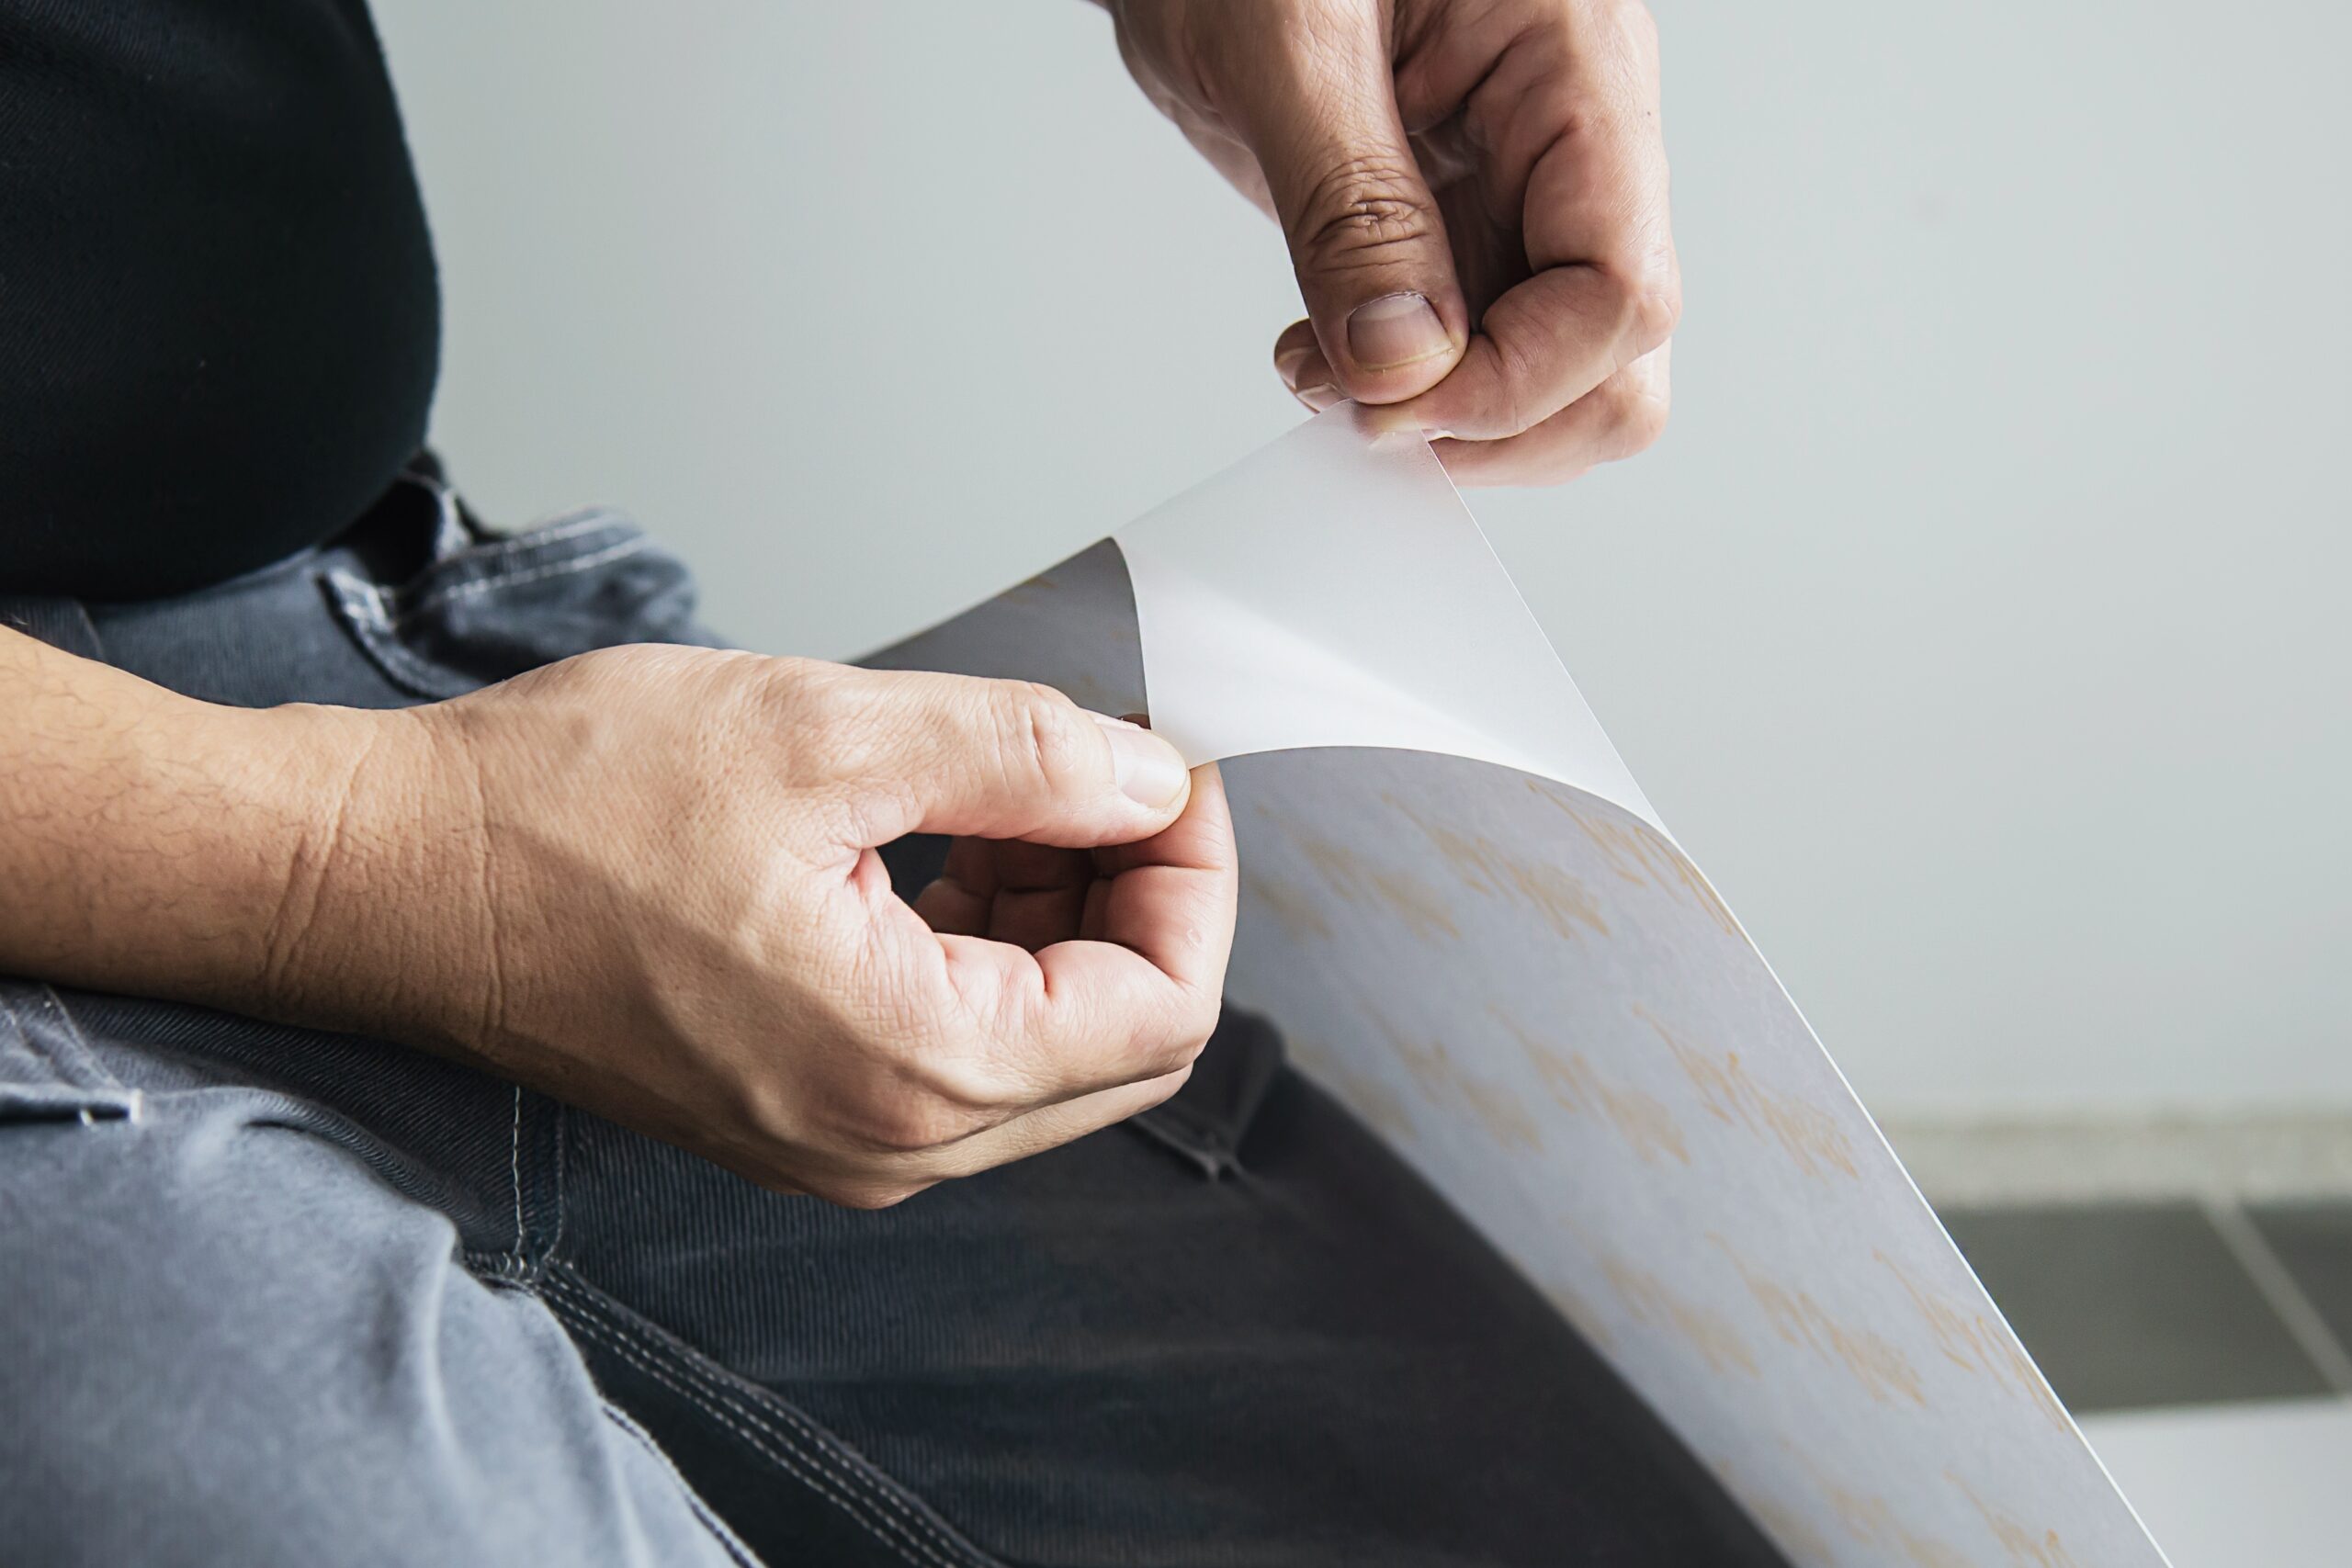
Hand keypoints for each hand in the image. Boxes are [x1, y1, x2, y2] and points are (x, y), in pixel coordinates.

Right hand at [280, 647, 1236, 1207]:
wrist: (393, 878)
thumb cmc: (562, 811)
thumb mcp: (826, 736)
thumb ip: (1025, 760)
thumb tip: (1146, 779)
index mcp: (910, 1067)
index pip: (1165, 1010)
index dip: (1194, 876)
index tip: (1166, 768)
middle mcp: (888, 1145)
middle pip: (1119, 1042)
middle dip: (1136, 896)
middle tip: (1098, 772)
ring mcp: (842, 1143)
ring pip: (1043, 1046)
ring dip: (1062, 916)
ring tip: (1003, 798)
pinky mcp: (802, 1112)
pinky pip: (956, 1049)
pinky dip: (985, 946)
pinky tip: (943, 849)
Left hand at [1105, 0, 1676, 483]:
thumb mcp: (1285, 48)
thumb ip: (1350, 207)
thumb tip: (1403, 361)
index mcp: (1575, 64)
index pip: (1621, 287)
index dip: (1514, 382)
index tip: (1392, 407)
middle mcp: (1573, 138)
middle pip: (1618, 358)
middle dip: (1495, 421)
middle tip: (1363, 409)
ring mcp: (1522, 195)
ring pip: (1563, 380)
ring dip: (1450, 422)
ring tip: (1330, 376)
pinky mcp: (1461, 234)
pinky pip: (1483, 357)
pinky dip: (1412, 395)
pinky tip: (1331, 359)